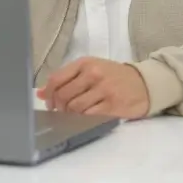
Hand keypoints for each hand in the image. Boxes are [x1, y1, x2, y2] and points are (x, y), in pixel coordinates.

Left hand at [36, 58, 150, 118]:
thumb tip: (39, 92)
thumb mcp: (90, 70)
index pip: (56, 79)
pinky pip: (88, 115)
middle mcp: (93, 74)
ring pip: (74, 107)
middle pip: (63, 95)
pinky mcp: (112, 105)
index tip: (48, 102)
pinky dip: (83, 119)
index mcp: (85, 63)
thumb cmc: (113, 76)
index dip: (48, 94)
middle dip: (58, 106)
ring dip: (70, 114)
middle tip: (61, 111)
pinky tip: (85, 117)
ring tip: (74, 114)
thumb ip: (65, 79)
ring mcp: (103, 89)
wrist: (143, 83)